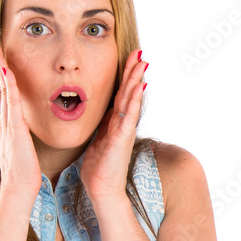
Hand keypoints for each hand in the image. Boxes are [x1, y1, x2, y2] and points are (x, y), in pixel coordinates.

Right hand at [0, 39, 41, 197]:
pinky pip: (10, 101)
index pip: (0, 91)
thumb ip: (17, 129)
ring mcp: (4, 123)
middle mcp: (0, 119)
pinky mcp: (13, 127)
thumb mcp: (18, 143)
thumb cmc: (22, 167)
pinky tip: (5, 69)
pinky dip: (7, 83)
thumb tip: (20, 119)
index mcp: (1, 122)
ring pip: (1, 88)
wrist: (18, 187)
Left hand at [80, 49, 147, 203]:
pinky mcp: (122, 138)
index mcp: (115, 122)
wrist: (100, 189)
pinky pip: (130, 114)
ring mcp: (124, 130)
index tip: (129, 58)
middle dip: (133, 71)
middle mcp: (122, 123)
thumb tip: (102, 110)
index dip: (125, 76)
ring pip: (131, 99)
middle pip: (129, 92)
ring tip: (142, 62)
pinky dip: (136, 98)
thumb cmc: (98, 167)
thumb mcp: (98, 139)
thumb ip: (102, 124)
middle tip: (139, 52)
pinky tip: (140, 85)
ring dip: (136, 79)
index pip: (121, 94)